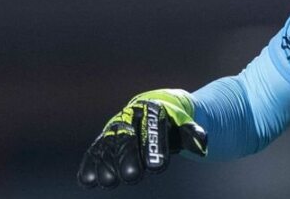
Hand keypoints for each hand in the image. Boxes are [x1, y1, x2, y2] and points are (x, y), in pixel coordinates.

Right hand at [78, 88, 207, 188]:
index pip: (153, 128)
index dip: (154, 147)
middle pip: (127, 136)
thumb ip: (191, 133)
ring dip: (106, 163)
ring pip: (109, 144)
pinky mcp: (106, 139)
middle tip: (132, 176)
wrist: (158, 109)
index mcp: (153, 108)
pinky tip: (87, 180)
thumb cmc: (175, 119)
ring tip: (109, 181)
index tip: (157, 167)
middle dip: (128, 157)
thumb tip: (202, 143)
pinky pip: (97, 151)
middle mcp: (131, 116)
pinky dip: (91, 164)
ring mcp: (117, 127)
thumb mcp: (186, 124)